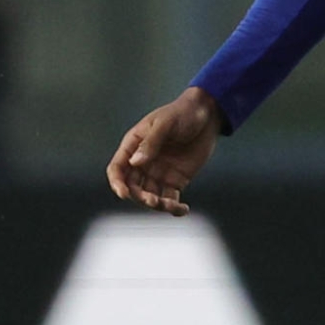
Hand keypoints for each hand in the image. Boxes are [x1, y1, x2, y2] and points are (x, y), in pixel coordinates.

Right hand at [107, 88, 222, 215]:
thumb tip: (136, 162)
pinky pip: (171, 198)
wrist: (207, 115)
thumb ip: (151, 142)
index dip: (117, 183)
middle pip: (133, 187)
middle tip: (153, 200)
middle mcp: (143, 163)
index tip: (123, 194)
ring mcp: (159, 173)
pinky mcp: (176, 180)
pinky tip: (183, 210)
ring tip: (170, 205)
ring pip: (150, 196)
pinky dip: (175, 208)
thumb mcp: (165, 123)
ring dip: (157, 205)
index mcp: (133, 147)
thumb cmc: (182, 113)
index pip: (117, 169)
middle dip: (140, 197)